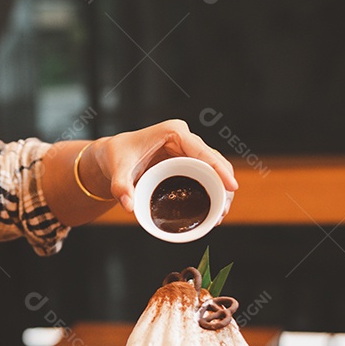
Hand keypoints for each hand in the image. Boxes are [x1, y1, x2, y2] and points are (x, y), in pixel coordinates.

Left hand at [88, 119, 237, 213]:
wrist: (113, 155)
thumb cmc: (117, 156)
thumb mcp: (117, 171)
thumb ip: (120, 187)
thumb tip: (129, 206)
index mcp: (173, 132)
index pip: (202, 150)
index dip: (219, 168)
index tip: (231, 186)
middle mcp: (185, 138)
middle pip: (214, 159)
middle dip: (224, 183)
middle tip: (224, 208)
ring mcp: (188, 149)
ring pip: (214, 167)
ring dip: (221, 188)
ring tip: (221, 212)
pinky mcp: (188, 161)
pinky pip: (206, 173)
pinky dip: (213, 188)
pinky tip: (215, 207)